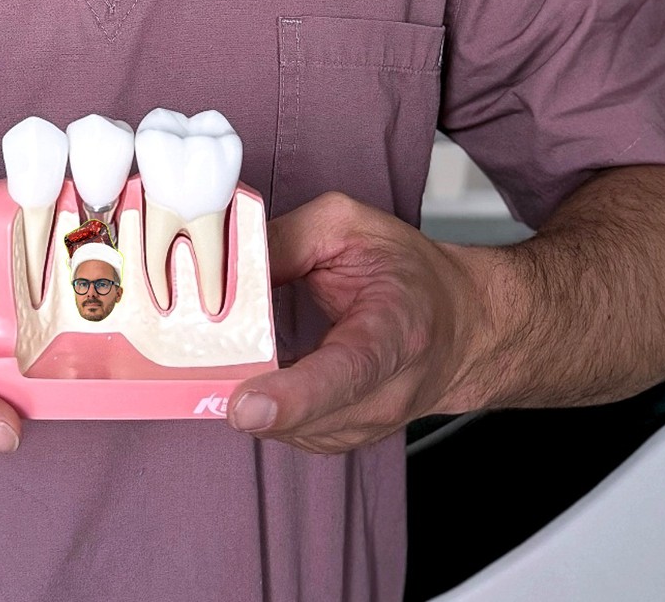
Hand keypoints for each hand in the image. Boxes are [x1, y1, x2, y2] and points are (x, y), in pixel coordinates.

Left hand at [228, 192, 485, 453]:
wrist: (458, 325)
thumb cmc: (407, 272)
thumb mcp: (348, 226)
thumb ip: (285, 241)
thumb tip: (225, 266)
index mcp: (395, 332)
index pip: (346, 373)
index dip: (294, 395)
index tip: (246, 404)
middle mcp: (387, 393)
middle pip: (310, 416)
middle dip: (251, 396)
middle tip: (206, 369)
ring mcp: (367, 427)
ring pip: (291, 431)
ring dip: (255, 398)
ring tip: (236, 357)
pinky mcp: (343, 439)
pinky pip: (289, 433)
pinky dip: (265, 405)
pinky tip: (256, 373)